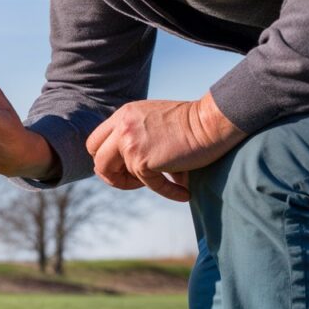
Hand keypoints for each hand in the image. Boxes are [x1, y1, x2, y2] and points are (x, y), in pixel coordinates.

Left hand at [86, 93, 245, 201]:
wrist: (213, 121)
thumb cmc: (190, 123)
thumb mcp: (151, 120)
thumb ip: (133, 134)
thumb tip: (123, 168)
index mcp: (122, 116)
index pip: (95, 143)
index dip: (105, 158)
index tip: (125, 166)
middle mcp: (122, 127)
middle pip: (97, 159)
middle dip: (111, 175)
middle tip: (133, 181)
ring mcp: (130, 143)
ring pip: (114, 175)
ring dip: (134, 184)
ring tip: (159, 182)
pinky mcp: (143, 161)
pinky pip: (148, 185)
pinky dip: (169, 192)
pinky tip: (184, 193)